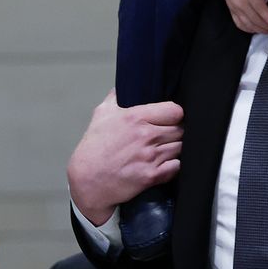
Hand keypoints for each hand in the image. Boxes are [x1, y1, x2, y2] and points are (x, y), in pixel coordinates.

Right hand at [66, 91, 182, 225]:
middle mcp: (145, 136)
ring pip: (180, 148)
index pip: (175, 110)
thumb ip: (114, 99)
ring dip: (174, 149)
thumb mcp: (100, 116)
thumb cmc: (93, 149)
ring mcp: (150, 157)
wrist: (87, 180)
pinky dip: (173, 166)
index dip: (174, 115)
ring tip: (163, 150)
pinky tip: (163, 164)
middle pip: (180, 129)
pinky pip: (177, 167)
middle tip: (166, 136)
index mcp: (135, 118)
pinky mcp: (152, 176)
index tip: (169, 119)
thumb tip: (121, 88)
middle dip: (175, 132)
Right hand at [206, 0, 267, 34]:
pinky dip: (246, 27)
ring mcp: (232, 5)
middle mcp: (238, 1)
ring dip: (256, 29)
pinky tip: (255, 28)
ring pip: (245, 23)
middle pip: (253, 19)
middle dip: (264, 26)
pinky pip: (237, 21)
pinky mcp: (229, 6)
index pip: (259, 9)